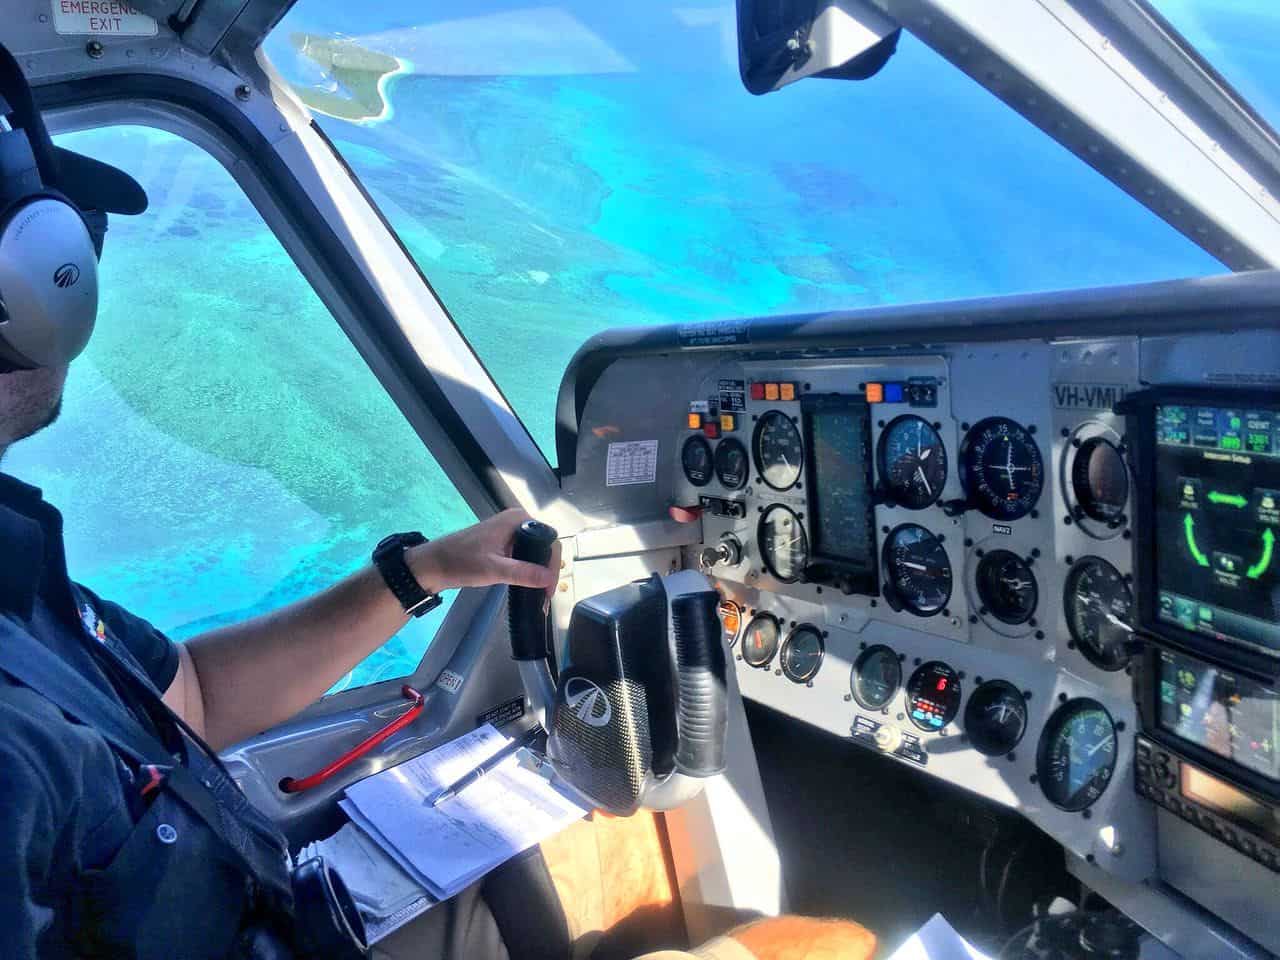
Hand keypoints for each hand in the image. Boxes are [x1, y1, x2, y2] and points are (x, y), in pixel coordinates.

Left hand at [407, 509, 560, 600]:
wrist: (432, 565)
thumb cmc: (460, 562)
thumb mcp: (494, 569)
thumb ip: (523, 573)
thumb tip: (549, 579)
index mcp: (517, 520)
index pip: (549, 540)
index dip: (554, 564)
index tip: (550, 588)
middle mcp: (517, 522)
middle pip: (545, 545)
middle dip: (548, 569)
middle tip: (546, 593)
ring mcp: (510, 532)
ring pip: (535, 551)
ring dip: (539, 570)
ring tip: (540, 592)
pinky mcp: (503, 543)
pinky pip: (524, 555)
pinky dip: (528, 569)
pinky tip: (528, 583)